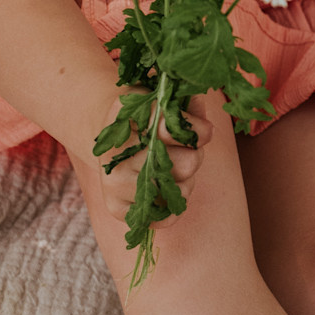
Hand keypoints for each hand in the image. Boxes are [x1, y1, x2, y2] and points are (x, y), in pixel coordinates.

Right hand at [74, 89, 214, 227]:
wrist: (113, 142)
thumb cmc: (145, 118)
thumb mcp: (161, 99)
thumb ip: (183, 100)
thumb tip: (200, 106)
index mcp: (124, 114)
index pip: (174, 127)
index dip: (196, 129)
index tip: (200, 130)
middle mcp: (114, 150)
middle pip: (188, 163)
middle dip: (194, 155)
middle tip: (183, 149)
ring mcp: (113, 182)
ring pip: (181, 189)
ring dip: (186, 179)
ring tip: (169, 167)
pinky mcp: (116, 208)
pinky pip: (168, 215)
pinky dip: (175, 203)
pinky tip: (163, 187)